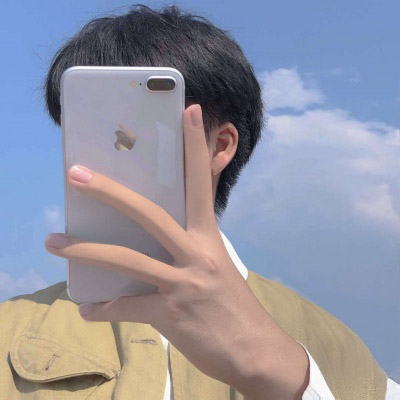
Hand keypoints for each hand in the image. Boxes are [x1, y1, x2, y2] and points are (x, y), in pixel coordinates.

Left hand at [45, 104, 308, 398]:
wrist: (255, 351)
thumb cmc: (233, 306)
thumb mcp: (217, 268)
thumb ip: (189, 249)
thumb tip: (155, 240)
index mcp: (209, 238)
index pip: (202, 184)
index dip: (195, 147)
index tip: (188, 111)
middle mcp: (197, 255)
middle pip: (149, 214)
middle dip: (112, 191)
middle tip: (77, 173)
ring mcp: (182, 284)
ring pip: (126, 258)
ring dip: (85, 250)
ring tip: (54, 241)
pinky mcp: (169, 314)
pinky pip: (124, 307)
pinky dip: (102, 309)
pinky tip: (87, 309)